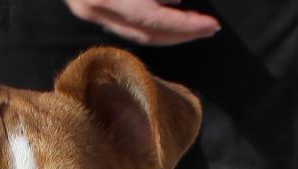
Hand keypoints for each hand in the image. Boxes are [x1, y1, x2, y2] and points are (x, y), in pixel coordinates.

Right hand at [65, 0, 219, 45]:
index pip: (151, 19)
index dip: (183, 25)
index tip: (210, 24)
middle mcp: (93, 6)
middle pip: (144, 34)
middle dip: (180, 34)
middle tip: (208, 28)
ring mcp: (87, 9)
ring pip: (134, 33)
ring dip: (167, 32)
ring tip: (193, 24)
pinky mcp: (88, 6)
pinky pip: (123, 22)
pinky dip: (148, 21)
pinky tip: (168, 13)